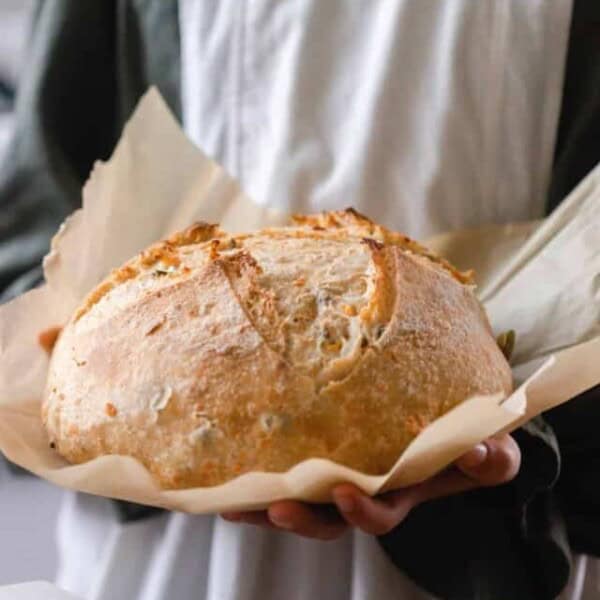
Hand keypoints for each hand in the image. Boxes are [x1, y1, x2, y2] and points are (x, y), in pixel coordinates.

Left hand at [221, 434, 519, 539]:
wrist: (451, 426)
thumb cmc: (472, 443)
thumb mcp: (493, 453)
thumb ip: (492, 460)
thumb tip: (477, 452)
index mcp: (402, 492)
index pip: (379, 513)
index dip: (362, 512)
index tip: (346, 494)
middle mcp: (367, 489)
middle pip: (327, 518)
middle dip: (300, 518)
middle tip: (274, 508)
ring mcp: (345, 472)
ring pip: (302, 499)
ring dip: (268, 502)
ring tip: (233, 498)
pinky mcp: (327, 451)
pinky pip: (293, 469)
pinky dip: (264, 474)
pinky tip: (234, 466)